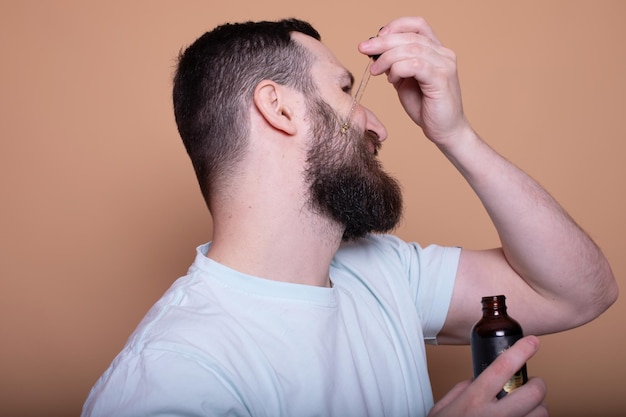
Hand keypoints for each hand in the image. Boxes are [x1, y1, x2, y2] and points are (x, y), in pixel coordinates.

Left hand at [358, 17, 469, 146]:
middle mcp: (444, 54)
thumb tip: (376, 52)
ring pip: (410, 49)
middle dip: (382, 41)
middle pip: (410, 36)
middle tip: (363, 49)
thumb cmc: (426, 107)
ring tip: (375, 71)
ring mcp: (445, 65)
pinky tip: (391, 80)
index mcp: (436, 51)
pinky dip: (398, 69)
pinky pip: (414, 65)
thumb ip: (395, 66)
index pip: (417, 25)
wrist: (444, 131)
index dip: (395, 26)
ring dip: (387, 58)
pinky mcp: (441, 79)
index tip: (376, 37)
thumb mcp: (405, 82)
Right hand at [428, 336, 547, 416]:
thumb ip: (461, 391)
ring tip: (527, 408)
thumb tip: (477, 379)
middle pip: (533, 392)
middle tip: (531, 384)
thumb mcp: (441, 409)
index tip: (533, 341)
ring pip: (541, 414)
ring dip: (539, 409)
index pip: (502, 368)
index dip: (521, 351)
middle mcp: (493, 416)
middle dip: (538, 385)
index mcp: (473, 400)